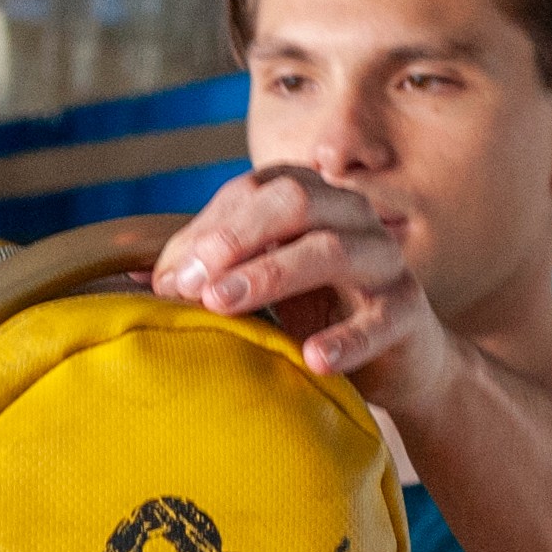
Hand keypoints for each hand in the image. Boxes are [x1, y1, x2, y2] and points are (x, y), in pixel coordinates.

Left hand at [152, 164, 463, 414]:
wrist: (399, 359)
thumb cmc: (319, 311)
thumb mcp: (261, 283)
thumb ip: (211, 271)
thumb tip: (143, 276)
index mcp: (312, 196)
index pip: (253, 192)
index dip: (209, 228)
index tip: (169, 276)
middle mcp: (351, 215)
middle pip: (294, 202)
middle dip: (235, 238)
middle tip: (192, 281)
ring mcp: (383, 259)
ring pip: (330, 248)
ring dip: (271, 274)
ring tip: (223, 304)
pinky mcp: (408, 310)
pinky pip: (378, 318)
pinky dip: (344, 339)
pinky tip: (312, 359)